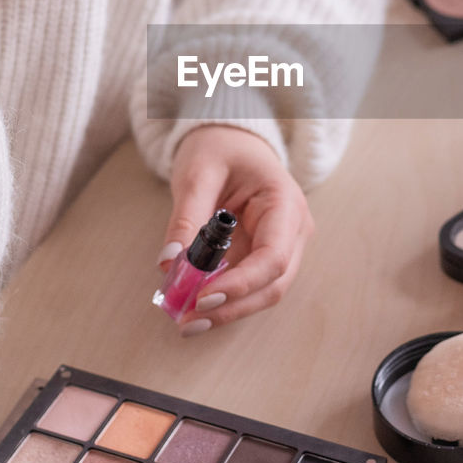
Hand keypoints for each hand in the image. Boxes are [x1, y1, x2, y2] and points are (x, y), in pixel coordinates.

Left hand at [161, 125, 313, 334]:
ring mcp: (283, 245)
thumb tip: (168, 264)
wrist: (231, 140)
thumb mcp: (197, 174)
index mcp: (285, 203)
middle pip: (273, 284)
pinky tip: (194, 308)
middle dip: (232, 307)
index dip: (240, 285)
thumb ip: (185, 218)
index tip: (202, 300)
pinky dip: (223, 300)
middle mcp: (294, 230)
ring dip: (227, 310)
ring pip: (263, 292)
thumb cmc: (220, 148)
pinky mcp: (264, 256)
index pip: (273, 257)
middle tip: (188, 322)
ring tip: (186, 320)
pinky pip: (248, 286)